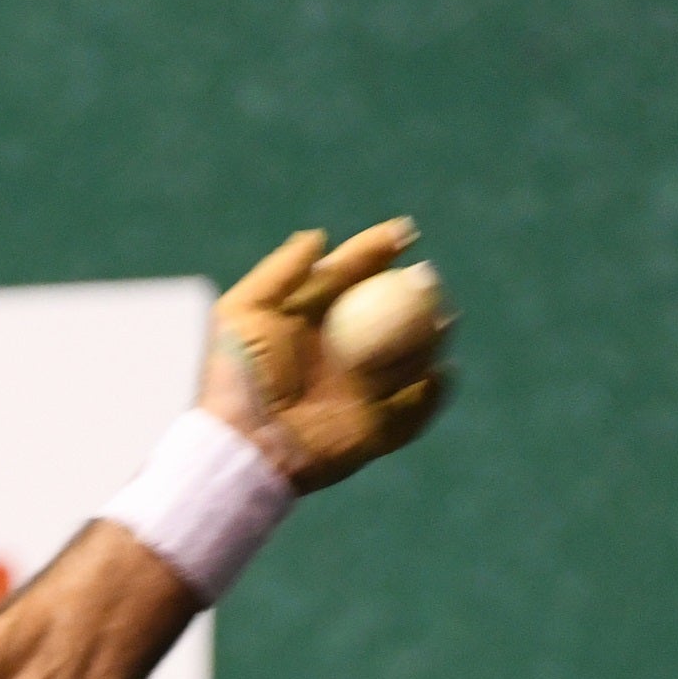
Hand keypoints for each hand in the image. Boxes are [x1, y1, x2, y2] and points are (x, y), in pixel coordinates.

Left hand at [200, 217, 449, 492]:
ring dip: (430, 338)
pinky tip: (440, 373)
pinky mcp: (372, 431)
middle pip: (390, 313)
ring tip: (440, 321)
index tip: (403, 233)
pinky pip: (413, 411)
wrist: (242, 445)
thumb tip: (320, 236)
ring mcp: (359, 391)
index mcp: (311, 320)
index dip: (377, 252)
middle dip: (416, 293)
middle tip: (425, 279)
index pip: (351, 276)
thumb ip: (280, 272)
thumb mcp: (243, 313)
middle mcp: (340, 351)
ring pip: (409, 358)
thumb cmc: (237, 378)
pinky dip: (431, 395)